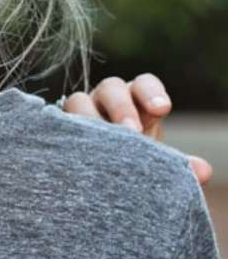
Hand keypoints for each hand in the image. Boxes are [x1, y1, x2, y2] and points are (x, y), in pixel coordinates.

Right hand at [60, 74, 213, 186]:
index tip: (162, 109)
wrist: (100, 174)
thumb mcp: (155, 162)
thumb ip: (176, 165)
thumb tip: (202, 170)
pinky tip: (68, 148)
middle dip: (121, 106)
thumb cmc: (133, 162)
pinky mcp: (59, 126)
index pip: (143, 84)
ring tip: (96, 143)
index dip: (151, 92)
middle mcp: (106, 100)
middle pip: (110, 87)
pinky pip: (55, 122)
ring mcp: (79, 111)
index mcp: (135, 102)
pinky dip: (61, 130)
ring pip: (77, 100)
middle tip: (131, 132)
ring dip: (87, 117)